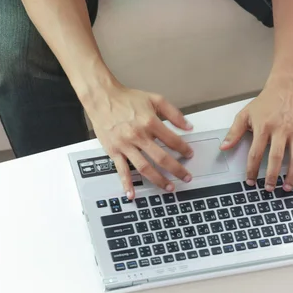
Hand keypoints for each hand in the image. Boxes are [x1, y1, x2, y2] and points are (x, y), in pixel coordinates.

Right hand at [84, 84, 193, 199]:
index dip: (184, 149)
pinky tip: (132, 193)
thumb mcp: (155, 99)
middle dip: (176, 170)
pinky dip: (126, 183)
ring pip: (144, 167)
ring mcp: (125, 145)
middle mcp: (138, 135)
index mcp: (150, 122)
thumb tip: (188, 126)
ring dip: (158, 180)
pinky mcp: (114, 151)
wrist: (102, 98)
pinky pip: (121, 170)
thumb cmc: (127, 99)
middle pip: (161, 158)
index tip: (189, 154)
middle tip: (186, 177)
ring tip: (169, 187)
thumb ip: (174, 113)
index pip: (172, 140)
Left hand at [220, 79, 292, 191]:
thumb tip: (224, 147)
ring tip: (286, 186)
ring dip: (291, 174)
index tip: (250, 180)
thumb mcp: (246, 114)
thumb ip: (234, 132)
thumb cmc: (267, 102)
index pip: (256, 153)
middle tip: (268, 188)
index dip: (252, 169)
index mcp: (264, 127)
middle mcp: (280, 130)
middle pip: (276, 157)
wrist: (287, 88)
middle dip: (272, 175)